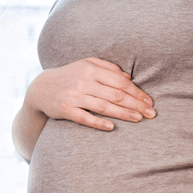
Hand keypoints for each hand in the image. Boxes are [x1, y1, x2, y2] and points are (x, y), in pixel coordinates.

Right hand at [26, 57, 154, 130]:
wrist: (40, 88)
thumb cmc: (69, 76)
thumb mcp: (86, 65)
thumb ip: (107, 67)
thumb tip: (128, 76)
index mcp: (92, 70)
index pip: (120, 81)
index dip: (137, 92)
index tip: (149, 101)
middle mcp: (84, 82)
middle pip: (116, 94)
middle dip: (136, 104)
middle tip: (151, 113)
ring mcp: (74, 96)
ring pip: (103, 106)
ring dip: (123, 113)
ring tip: (139, 119)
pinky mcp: (65, 109)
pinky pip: (84, 117)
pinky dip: (98, 122)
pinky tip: (111, 127)